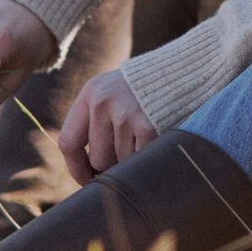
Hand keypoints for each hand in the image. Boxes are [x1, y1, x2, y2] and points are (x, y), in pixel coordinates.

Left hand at [58, 69, 156, 183]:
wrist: (181, 71)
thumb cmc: (143, 90)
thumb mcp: (112, 92)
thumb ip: (95, 123)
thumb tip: (87, 172)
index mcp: (91, 93)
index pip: (69, 142)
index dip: (77, 168)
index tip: (87, 179)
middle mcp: (103, 101)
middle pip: (97, 159)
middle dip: (112, 164)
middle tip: (128, 151)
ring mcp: (124, 114)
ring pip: (120, 163)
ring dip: (132, 159)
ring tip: (144, 136)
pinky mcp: (147, 125)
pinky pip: (138, 159)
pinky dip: (147, 156)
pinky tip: (154, 139)